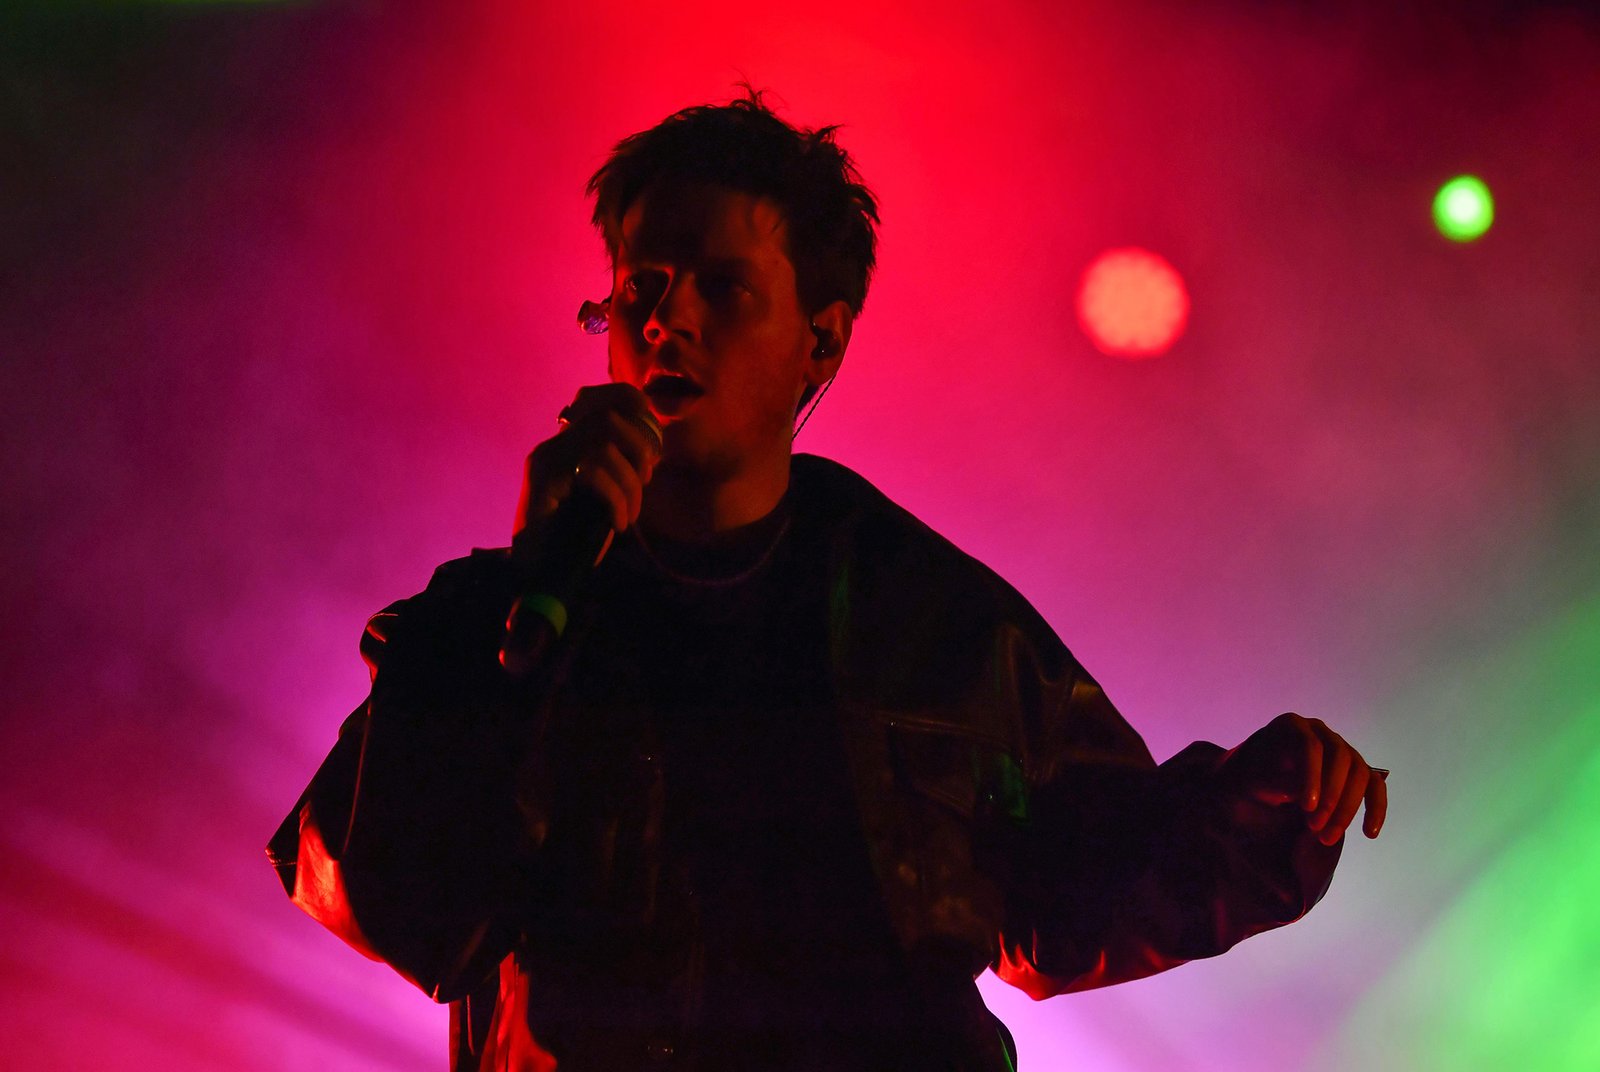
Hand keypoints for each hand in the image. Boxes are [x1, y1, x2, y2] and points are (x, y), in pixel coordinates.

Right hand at [513, 383, 659, 561]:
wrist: (536, 574)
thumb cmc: (573, 540)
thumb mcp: (604, 498)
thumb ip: (620, 471)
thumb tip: (652, 456)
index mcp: (569, 445)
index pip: (603, 401)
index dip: (635, 412)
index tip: (653, 454)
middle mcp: (554, 445)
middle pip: (608, 417)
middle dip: (639, 449)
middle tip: (644, 483)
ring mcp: (545, 460)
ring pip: (604, 445)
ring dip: (628, 483)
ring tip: (629, 515)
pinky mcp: (541, 481)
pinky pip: (593, 472)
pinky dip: (615, 498)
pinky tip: (617, 523)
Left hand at [1218, 712, 1387, 844]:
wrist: (1261, 776)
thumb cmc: (1255, 775)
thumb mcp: (1255, 778)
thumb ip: (1277, 783)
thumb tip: (1302, 796)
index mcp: (1292, 725)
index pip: (1309, 746)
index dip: (1311, 776)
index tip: (1306, 807)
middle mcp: (1321, 731)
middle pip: (1341, 758)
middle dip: (1331, 797)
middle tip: (1314, 827)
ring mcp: (1342, 747)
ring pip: (1360, 773)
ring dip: (1347, 808)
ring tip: (1327, 837)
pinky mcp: (1356, 768)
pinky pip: (1374, 786)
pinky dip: (1375, 809)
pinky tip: (1369, 833)